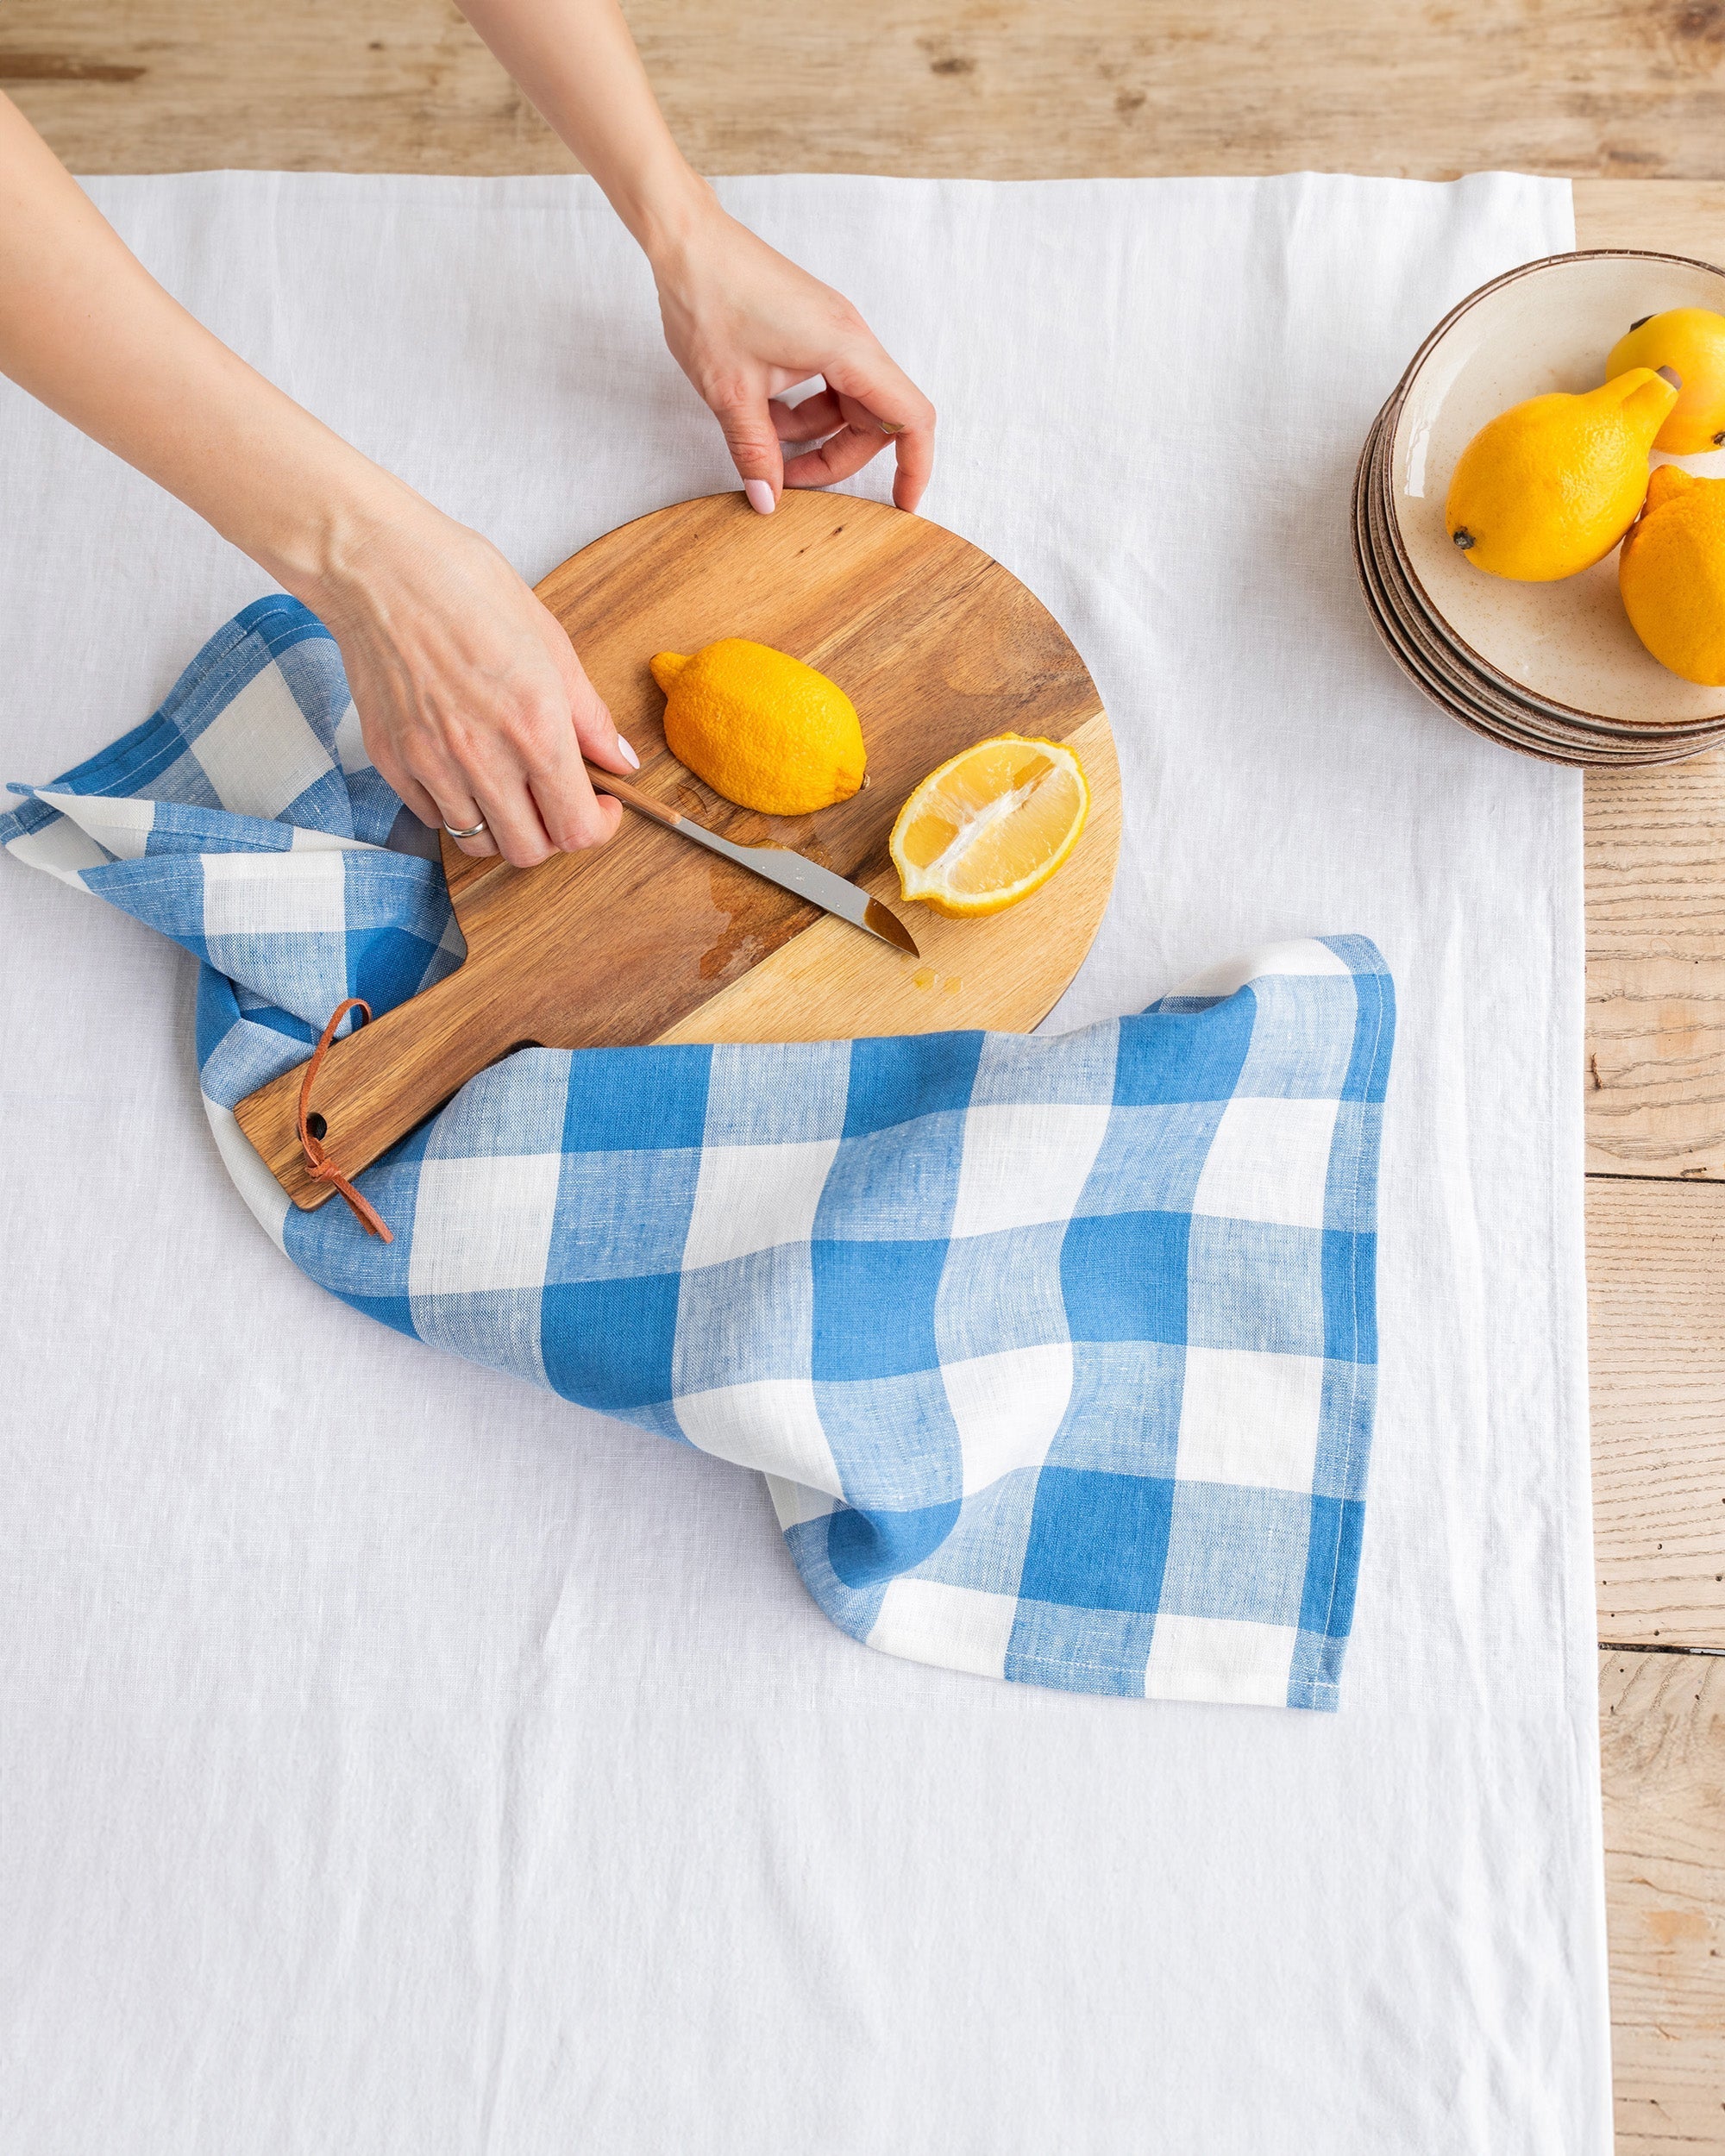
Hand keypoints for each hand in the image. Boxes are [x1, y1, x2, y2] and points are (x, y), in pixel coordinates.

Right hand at [309, 501, 637, 866]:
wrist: (378, 566)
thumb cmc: (466, 588)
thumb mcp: (550, 643)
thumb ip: (589, 715)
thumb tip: (620, 761)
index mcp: (535, 728)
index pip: (577, 829)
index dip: (598, 827)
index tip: (600, 805)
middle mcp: (483, 757)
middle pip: (527, 851)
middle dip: (551, 834)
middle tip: (554, 798)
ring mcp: (432, 764)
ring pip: (477, 843)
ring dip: (501, 826)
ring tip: (508, 787)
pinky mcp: (392, 760)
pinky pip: (432, 816)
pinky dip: (455, 806)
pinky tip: (463, 768)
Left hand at [651, 195, 935, 514]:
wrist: (685, 238)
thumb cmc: (709, 297)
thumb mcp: (729, 392)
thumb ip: (755, 451)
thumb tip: (769, 500)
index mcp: (846, 348)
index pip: (911, 417)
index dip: (915, 466)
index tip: (902, 505)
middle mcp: (850, 338)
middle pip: (877, 419)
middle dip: (840, 459)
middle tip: (793, 484)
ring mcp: (833, 332)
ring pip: (849, 404)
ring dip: (817, 436)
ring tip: (768, 446)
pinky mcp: (813, 329)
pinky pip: (827, 385)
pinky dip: (803, 412)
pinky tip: (765, 418)